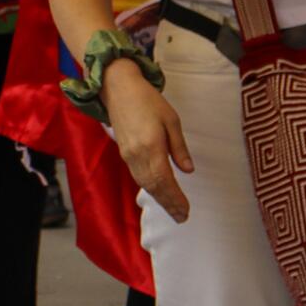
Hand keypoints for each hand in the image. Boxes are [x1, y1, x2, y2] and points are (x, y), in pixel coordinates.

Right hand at [105, 59, 193, 222]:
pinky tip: (157, 191)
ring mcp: (128, 154)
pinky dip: (149, 188)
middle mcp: (137, 155)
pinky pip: (137, 176)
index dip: (176, 198)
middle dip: (168, 203)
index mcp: (151, 146)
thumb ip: (178, 147)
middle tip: (182, 217)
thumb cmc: (148, 100)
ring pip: (144, 183)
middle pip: (153, 187)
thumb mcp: (171, 120)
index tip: (186, 210)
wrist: (118, 87)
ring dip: (159, 198)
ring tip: (173, 209)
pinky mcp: (123, 152)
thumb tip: (188, 170)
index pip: (164, 180)